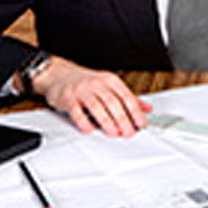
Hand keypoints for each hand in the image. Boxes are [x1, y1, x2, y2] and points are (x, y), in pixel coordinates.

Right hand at [27, 56, 151, 137]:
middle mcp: (96, 84)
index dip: (135, 111)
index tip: (141, 124)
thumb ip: (128, 98)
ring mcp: (81, 90)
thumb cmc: (87, 83)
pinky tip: (89, 129)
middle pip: (113, 102)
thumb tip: (147, 108)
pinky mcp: (68, 98)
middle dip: (122, 119)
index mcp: (110, 80)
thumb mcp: (110, 86)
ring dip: (106, 122)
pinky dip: (83, 121)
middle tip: (128, 133)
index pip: (126, 96)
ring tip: (114, 133)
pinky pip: (76, 111)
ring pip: (97, 106)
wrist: (59, 74)